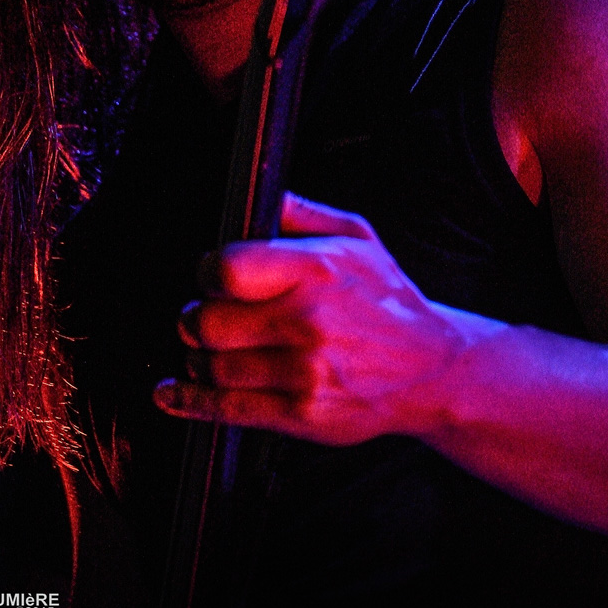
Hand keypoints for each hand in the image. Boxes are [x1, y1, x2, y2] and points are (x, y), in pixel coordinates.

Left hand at [153, 192, 470, 444]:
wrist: (433, 369)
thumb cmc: (391, 300)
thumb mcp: (358, 239)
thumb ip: (303, 214)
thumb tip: (264, 193)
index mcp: (315, 270)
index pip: (227, 270)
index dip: (207, 272)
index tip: (210, 277)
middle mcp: (306, 321)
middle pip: (209, 322)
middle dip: (195, 318)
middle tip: (202, 316)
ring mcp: (303, 372)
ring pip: (213, 366)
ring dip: (198, 357)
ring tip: (207, 349)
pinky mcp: (301, 414)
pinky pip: (228, 408)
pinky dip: (191, 400)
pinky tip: (174, 393)